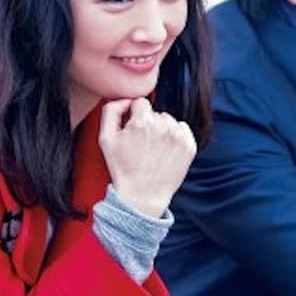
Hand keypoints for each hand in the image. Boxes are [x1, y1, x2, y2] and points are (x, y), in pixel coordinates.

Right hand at [98, 98, 196, 217]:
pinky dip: (175, 137)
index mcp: (143, 121)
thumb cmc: (122, 168)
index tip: (132, 131)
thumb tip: (126, 100)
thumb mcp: (105, 138)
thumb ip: (111, 110)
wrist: (142, 196)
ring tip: (154, 150)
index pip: (140, 103)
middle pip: (155, 113)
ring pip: (169, 121)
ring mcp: (178, 136)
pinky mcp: (189, 146)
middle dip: (148, 124)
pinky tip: (166, 151)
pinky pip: (183, 129)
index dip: (133, 116)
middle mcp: (163, 126)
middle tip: (141, 145)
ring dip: (162, 130)